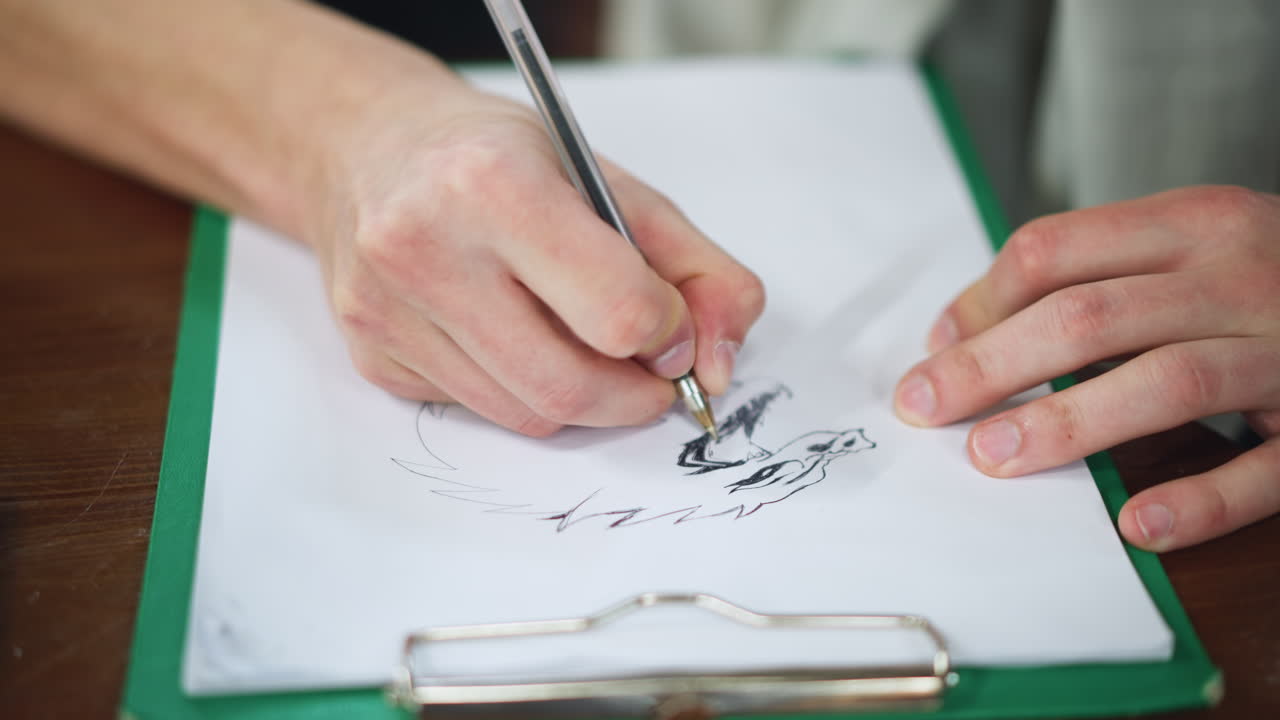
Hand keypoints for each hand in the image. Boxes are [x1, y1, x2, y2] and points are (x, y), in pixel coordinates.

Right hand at [305, 82, 763, 436]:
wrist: (370, 147)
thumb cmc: (499, 158)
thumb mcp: (612, 183)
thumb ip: (696, 269)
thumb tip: (720, 367)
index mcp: (494, 185)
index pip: (617, 312)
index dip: (668, 333)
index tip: (670, 325)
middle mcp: (424, 248)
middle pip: (568, 387)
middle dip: (634, 397)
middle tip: (651, 375)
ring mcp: (387, 310)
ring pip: (525, 414)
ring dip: (581, 400)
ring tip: (585, 347)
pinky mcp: (371, 355)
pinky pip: (478, 409)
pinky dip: (519, 390)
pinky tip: (512, 337)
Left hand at [893, 186, 1279, 550]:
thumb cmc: (1271, 279)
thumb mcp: (1194, 245)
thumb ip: (1096, 275)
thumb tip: (961, 329)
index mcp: (1196, 222)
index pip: (1055, 252)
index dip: (978, 304)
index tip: (933, 351)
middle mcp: (1243, 274)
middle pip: (1089, 317)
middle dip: (990, 366)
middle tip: (925, 409)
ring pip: (1167, 382)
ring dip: (1069, 424)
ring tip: (993, 460)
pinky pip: (1268, 468)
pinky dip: (1201, 501)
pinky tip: (1134, 525)